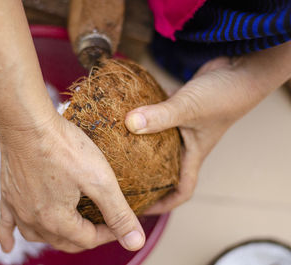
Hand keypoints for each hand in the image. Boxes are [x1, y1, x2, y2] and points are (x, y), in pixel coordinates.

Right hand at [0, 113, 145, 252]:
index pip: (88, 239)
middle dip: (86, 237)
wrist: (27, 123)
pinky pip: (5, 224)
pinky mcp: (7, 194)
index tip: (120, 221)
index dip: (108, 234)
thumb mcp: (99, 179)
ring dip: (55, 237)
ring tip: (67, 234)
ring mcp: (18, 208)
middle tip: (101, 224)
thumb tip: (135, 243)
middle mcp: (34, 220)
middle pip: (64, 241)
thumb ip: (118, 213)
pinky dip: (8, 237)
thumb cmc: (63, 147)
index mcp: (57, 220)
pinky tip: (8, 246)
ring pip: (37, 236)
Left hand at [125, 55, 282, 213]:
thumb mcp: (189, 108)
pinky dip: (143, 118)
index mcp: (194, 154)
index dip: (164, 204)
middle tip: (119, 178)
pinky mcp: (178, 109)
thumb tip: (129, 124)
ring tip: (115, 148)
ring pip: (158, 142)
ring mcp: (182, 126)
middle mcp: (187, 144)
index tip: (141, 209)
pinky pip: (157, 118)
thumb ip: (160, 116)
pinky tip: (125, 114)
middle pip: (164, 170)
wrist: (241, 68)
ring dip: (140, 145)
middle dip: (145, 177)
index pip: (182, 190)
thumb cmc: (225, 94)